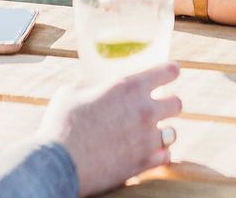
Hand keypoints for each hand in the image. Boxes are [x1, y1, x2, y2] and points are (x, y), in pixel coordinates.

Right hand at [37, 62, 181, 196]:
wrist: (58, 163)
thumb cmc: (60, 124)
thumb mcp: (72, 93)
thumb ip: (90, 88)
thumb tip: (92, 88)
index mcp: (128, 87)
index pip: (167, 71)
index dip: (171, 71)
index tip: (171, 73)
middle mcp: (144, 111)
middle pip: (177, 104)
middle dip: (169, 104)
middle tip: (159, 108)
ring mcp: (146, 139)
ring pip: (173, 133)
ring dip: (163, 132)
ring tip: (152, 134)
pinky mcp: (144, 163)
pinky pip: (166, 157)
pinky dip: (159, 155)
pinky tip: (149, 153)